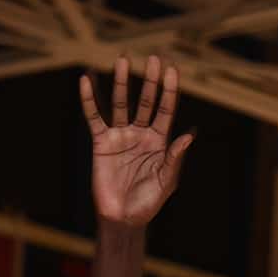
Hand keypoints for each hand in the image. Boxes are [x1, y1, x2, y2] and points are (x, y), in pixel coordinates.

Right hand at [80, 55, 193, 225]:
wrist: (123, 218)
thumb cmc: (149, 202)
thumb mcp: (166, 181)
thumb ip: (175, 158)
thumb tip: (190, 135)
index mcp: (159, 142)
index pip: (165, 110)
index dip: (169, 91)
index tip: (172, 69)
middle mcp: (141, 134)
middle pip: (146, 101)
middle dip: (149, 80)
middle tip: (153, 58)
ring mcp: (121, 135)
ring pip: (121, 103)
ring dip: (121, 82)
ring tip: (123, 59)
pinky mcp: (102, 142)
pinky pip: (94, 116)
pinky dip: (89, 99)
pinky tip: (87, 80)